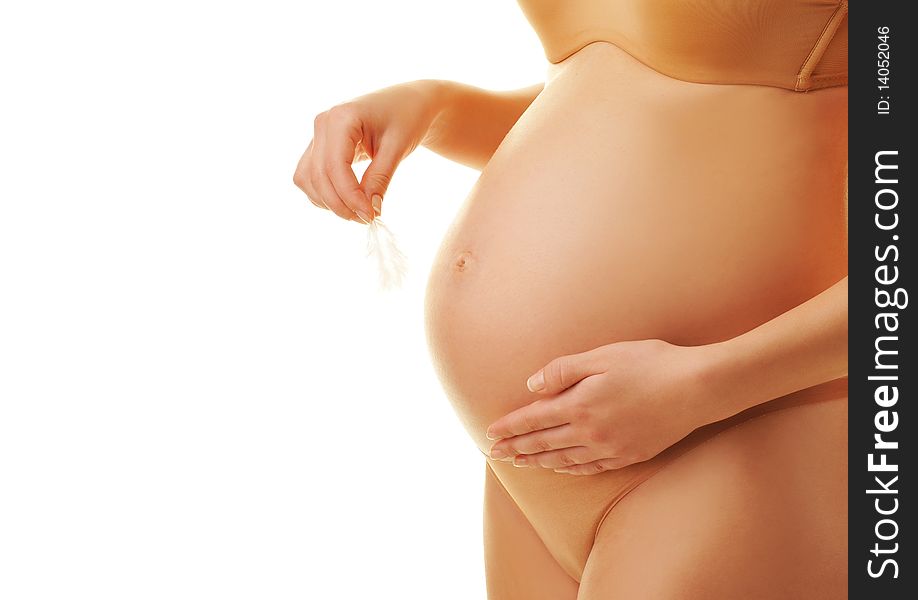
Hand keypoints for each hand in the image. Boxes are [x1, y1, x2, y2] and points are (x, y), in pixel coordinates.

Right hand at [293, 80, 441, 222]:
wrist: (409, 102)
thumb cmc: (407, 117)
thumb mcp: (398, 147)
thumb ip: (380, 178)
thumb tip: (369, 211)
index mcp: (342, 117)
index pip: (335, 166)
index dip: (350, 196)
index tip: (370, 216)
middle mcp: (323, 124)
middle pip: (318, 176)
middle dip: (340, 204)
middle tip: (367, 219)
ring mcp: (318, 135)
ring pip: (307, 179)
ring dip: (329, 202)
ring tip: (359, 212)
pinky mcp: (319, 147)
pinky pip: (310, 176)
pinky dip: (324, 194)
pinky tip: (347, 202)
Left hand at [485, 339, 721, 474]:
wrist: (698, 388)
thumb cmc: (651, 363)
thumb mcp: (603, 356)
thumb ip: (563, 370)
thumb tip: (532, 386)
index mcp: (579, 404)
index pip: (533, 419)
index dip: (509, 427)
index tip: (489, 434)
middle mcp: (590, 432)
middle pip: (543, 443)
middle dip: (515, 448)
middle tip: (494, 455)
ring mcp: (611, 448)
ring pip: (564, 459)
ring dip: (538, 462)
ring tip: (520, 463)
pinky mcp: (630, 455)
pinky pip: (591, 468)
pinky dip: (571, 469)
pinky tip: (562, 468)